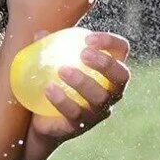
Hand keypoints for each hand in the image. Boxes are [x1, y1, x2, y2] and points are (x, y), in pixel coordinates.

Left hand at [27, 31, 130, 145]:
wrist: (37, 121)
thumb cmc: (52, 84)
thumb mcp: (50, 64)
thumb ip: (50, 49)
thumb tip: (40, 33)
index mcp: (109, 71)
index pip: (121, 51)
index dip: (111, 42)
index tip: (88, 38)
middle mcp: (111, 92)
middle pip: (121, 76)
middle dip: (106, 63)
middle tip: (83, 54)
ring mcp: (98, 111)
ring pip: (100, 97)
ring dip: (83, 81)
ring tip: (62, 70)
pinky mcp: (81, 126)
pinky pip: (76, 114)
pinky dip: (63, 101)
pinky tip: (49, 89)